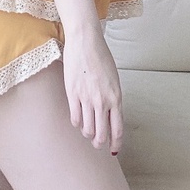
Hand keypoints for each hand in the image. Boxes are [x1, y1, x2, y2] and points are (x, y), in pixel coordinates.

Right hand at [62, 28, 123, 153]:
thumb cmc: (101, 56)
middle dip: (99, 142)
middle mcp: (102, 101)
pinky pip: (75, 118)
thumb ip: (113, 98)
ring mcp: (87, 98)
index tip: (113, 148)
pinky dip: (77, 123)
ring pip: (87, 129)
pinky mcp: (72, 94)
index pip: (117, 129)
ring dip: (88, 134)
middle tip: (97, 143)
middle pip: (101, 134)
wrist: (85, 41)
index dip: (115, 142)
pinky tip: (78, 120)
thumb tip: (110, 114)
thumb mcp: (114, 79)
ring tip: (88, 131)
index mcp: (116, 97)